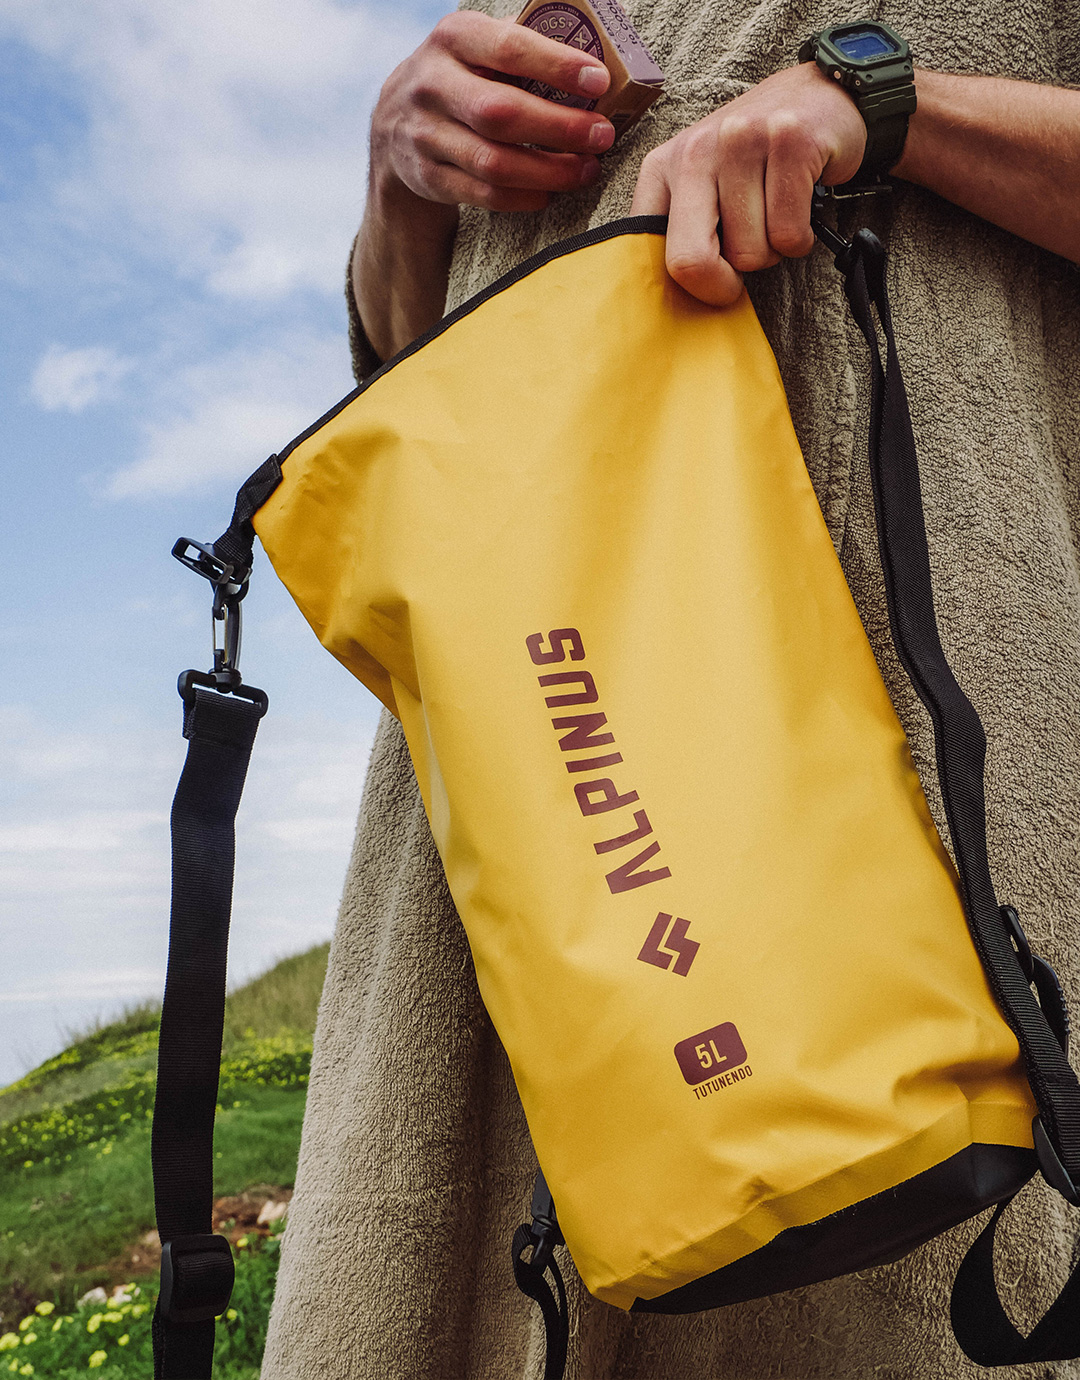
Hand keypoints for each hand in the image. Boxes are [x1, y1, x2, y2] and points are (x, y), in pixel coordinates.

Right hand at [370, 10, 614, 215]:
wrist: (394, 122)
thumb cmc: (462, 77)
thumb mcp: (479, 46)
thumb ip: (522, 47)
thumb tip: (597, 54)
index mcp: (454, 37)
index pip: (509, 49)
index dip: (557, 66)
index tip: (599, 82)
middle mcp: (431, 84)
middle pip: (502, 113)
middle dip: (560, 127)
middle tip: (602, 136)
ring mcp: (425, 134)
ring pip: (494, 162)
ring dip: (549, 171)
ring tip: (586, 170)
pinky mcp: (428, 177)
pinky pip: (484, 194)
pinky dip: (524, 197)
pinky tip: (551, 192)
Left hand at [630, 62, 866, 304]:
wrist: (820, 94)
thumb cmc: (757, 157)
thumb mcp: (703, 186)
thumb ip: (680, 230)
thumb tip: (672, 299)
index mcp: (664, 166)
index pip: (648, 251)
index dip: (685, 285)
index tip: (711, 283)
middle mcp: (696, 149)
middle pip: (692, 261)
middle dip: (726, 281)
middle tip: (746, 257)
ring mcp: (741, 140)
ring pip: (750, 253)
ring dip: (772, 249)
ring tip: (777, 212)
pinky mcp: (790, 141)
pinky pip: (789, 234)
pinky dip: (801, 238)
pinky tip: (801, 207)